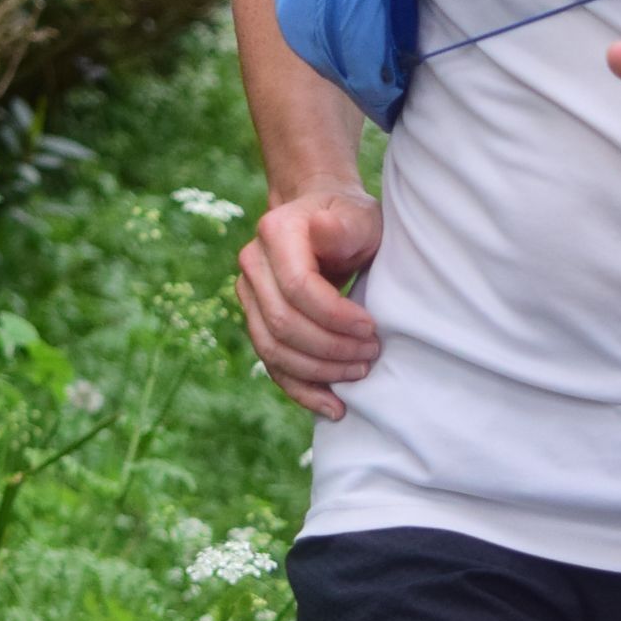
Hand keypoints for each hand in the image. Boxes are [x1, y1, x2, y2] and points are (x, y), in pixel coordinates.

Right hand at [234, 185, 383, 417]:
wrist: (323, 215)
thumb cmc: (349, 217)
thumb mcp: (358, 214)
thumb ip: (343, 225)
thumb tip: (321, 230)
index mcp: (276, 232)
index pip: (298, 288)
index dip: (335, 317)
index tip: (371, 329)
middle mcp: (253, 262)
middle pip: (283, 324)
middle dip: (330, 348)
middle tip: (372, 354)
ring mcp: (248, 293)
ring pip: (273, 349)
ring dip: (319, 372)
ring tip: (359, 373)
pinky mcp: (255, 319)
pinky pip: (272, 363)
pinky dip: (301, 389)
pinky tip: (332, 405)